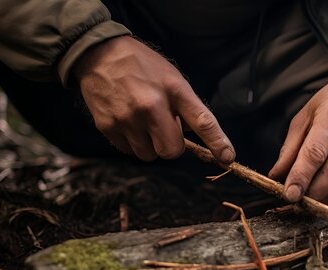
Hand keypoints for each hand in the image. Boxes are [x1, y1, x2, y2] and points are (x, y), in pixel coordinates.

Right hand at [73, 36, 234, 162]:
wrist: (99, 55)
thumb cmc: (142, 66)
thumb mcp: (171, 78)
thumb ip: (186, 107)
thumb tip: (196, 138)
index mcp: (174, 89)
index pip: (202, 120)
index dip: (217, 142)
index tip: (228, 156)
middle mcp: (151, 105)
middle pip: (172, 151)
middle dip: (171, 145)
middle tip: (164, 128)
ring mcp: (128, 118)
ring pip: (149, 155)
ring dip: (150, 145)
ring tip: (143, 121)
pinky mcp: (108, 126)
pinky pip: (129, 151)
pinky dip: (132, 142)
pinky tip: (128, 121)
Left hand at [269, 62, 327, 204]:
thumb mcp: (305, 115)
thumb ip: (290, 147)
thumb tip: (276, 177)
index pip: (315, 153)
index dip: (301, 177)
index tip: (289, 195)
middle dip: (313, 192)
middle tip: (296, 202)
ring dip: (325, 198)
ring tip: (307, 202)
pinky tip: (323, 196)